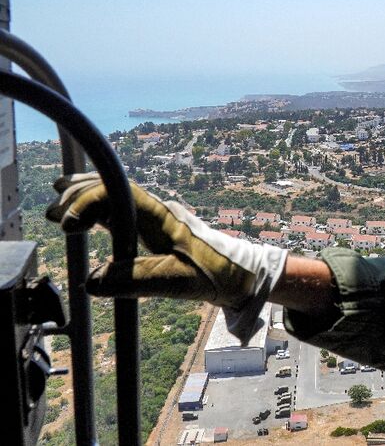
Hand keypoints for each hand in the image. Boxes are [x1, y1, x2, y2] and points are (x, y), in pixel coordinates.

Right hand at [46, 172, 286, 343]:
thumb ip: (138, 280)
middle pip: (112, 188)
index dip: (88, 202)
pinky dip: (97, 208)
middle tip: (53, 214)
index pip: (118, 194)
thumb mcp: (180, 282)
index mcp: (161, 218)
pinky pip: (120, 211)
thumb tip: (93, 281)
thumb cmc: (218, 275)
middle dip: (79, 194)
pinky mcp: (155, 230)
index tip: (68, 225)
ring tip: (56, 205)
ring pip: (115, 196)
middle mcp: (156, 212)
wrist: (244, 274)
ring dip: (85, 196)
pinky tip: (82, 217)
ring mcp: (155, 219)